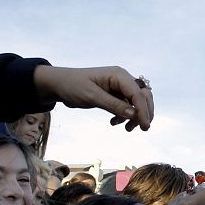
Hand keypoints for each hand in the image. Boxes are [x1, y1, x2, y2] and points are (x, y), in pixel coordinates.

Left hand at [33, 65, 153, 130]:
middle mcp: (122, 79)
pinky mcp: (114, 94)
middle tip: (142, 129)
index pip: (138, 93)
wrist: (59, 85)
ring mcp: (119, 87)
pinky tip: (113, 122)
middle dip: (144, 112)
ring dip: (135, 116)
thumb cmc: (73, 86)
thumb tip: (134, 114)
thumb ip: (113, 105)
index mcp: (118, 75)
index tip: (145, 126)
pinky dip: (124, 116)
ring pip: (137, 102)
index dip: (143, 110)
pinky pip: (127, 106)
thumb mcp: (92, 96)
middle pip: (143, 96)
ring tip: (126, 129)